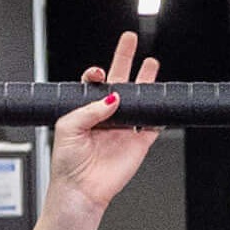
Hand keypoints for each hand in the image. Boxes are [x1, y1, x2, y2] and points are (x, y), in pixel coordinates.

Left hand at [46, 32, 160, 209]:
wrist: (81, 190)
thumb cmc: (67, 164)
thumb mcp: (68, 127)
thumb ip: (89, 109)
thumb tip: (113, 97)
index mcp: (86, 110)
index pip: (94, 83)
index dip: (96, 73)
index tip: (98, 71)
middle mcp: (106, 116)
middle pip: (118, 80)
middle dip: (125, 58)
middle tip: (130, 40)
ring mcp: (123, 128)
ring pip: (138, 98)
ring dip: (145, 81)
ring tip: (151, 63)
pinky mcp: (139, 142)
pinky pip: (153, 124)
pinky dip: (159, 113)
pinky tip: (161, 101)